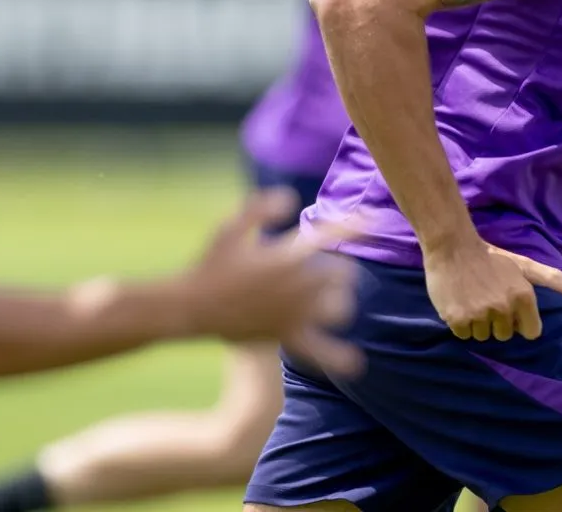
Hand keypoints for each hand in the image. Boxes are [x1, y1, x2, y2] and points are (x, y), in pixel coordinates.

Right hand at [181, 189, 362, 376]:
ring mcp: (293, 314)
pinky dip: (338, 358)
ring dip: (342, 302)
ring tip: (336, 300)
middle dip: (342, 270)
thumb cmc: (211, 263)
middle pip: (342, 275)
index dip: (354, 226)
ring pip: (339, 309)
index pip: (330, 236)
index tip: (371, 221)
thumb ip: (260, 208)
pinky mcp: (285, 337)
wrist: (190, 307)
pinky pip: (318, 352)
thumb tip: (291, 198)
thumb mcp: (231, 226)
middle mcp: (295, 286)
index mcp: (286, 256)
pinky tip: (355, 363)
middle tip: (333, 270)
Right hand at [424, 235, 561, 341]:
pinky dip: (460, 324)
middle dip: (496, 322)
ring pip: (483, 337)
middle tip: (486, 299)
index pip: (531, 332)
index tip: (508, 307)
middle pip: (504, 335)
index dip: (519, 321)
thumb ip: (550, 278)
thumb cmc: (490, 257)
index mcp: (523, 296)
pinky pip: (463, 335)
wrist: (452, 246)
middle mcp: (503, 307)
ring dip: (477, 323)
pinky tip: (459, 303)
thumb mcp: (522, 265)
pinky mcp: (457, 319)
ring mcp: (480, 314)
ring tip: (471, 299)